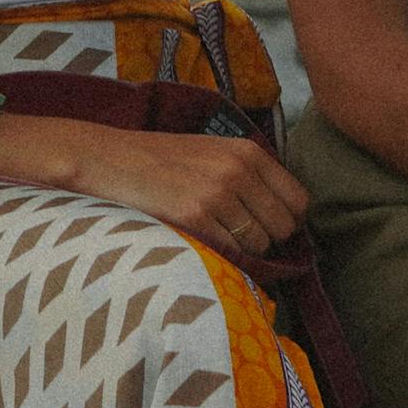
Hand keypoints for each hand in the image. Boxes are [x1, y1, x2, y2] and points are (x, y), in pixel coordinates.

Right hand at [11, 119, 310, 258]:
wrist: (110, 159)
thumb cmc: (160, 159)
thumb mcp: (212, 152)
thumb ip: (248, 175)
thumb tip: (286, 216)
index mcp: (247, 151)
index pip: (298, 201)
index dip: (287, 221)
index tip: (267, 228)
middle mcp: (238, 170)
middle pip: (283, 227)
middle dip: (266, 239)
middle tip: (237, 236)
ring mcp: (217, 194)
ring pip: (258, 245)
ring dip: (242, 250)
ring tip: (213, 236)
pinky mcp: (195, 217)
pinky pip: (230, 253)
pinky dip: (221, 255)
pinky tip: (200, 241)